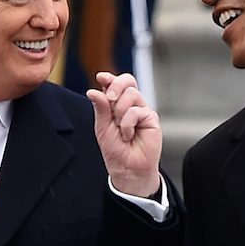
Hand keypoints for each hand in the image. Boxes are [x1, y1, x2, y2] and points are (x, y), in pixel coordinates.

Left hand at [87, 72, 161, 197]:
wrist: (126, 168)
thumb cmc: (115, 149)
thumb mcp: (102, 127)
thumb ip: (100, 108)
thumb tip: (93, 90)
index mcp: (117, 104)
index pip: (115, 84)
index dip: (109, 78)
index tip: (101, 77)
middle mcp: (131, 104)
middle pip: (127, 81)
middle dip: (115, 87)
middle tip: (109, 98)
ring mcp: (142, 110)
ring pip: (131, 94)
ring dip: (120, 112)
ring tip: (120, 129)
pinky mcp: (151, 119)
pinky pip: (136, 111)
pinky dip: (127, 124)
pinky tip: (129, 135)